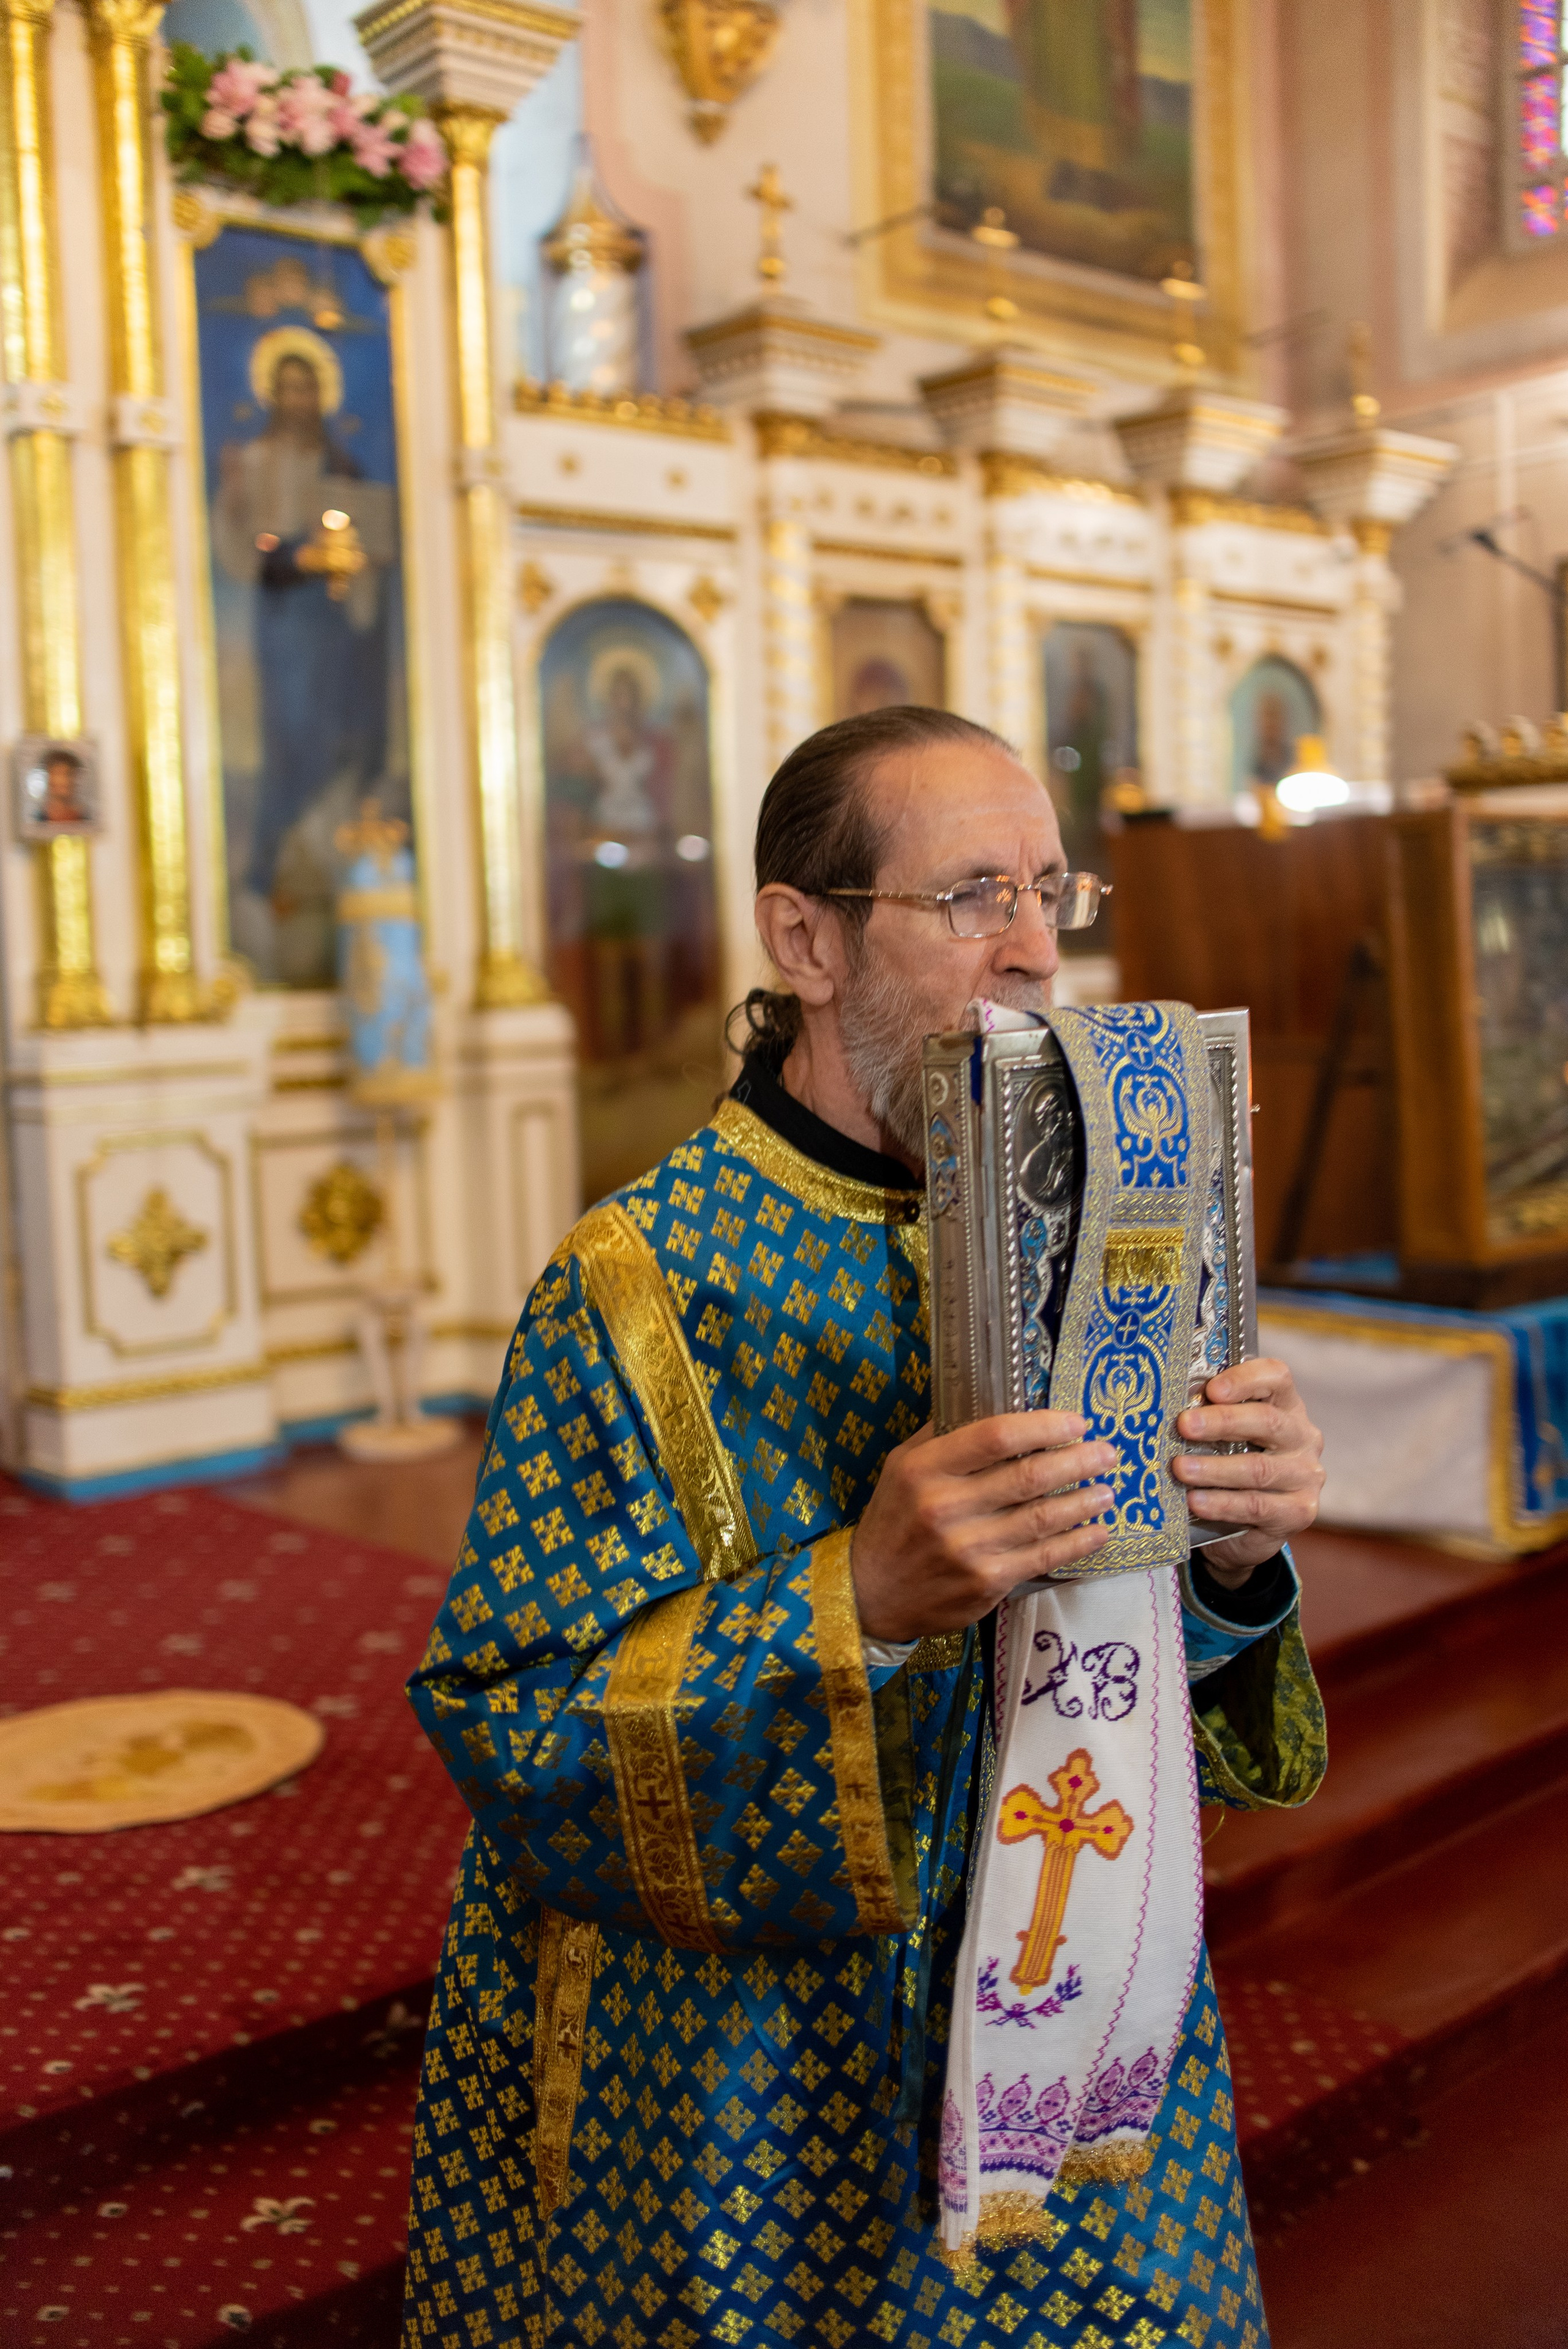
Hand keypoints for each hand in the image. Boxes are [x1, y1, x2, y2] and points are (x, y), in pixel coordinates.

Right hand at [852, 1413, 1117, 1641]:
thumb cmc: (893, 1521)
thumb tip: (995, 1404)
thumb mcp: (902, 1467)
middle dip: (1077, 1461)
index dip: (1043, 1426)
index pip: (995, 1436)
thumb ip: (944, 1437)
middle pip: (1028, 1476)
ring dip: (1084, 1501)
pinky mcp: (986, 1582)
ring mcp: (968, 1548)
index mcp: (925, 1469)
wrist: (870, 1593)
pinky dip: (1077, 1542)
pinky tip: (1098, 1531)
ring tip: (1108, 1489)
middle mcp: (946, 1507)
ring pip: (1042, 1518)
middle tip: (1107, 1452)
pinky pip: (1043, 1557)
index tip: (1076, 1421)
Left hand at [1171, 1358, 1323, 1587]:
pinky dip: (1223, 1503)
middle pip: (1267, 1421)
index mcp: (1286, 1405)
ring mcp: (1305, 1475)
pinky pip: (1258, 1506)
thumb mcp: (1226, 1435)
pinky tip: (1196, 1501)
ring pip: (1259, 1469)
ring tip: (1180, 1469)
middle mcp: (1302, 1436)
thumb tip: (1164, 1404)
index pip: (1276, 1378)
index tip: (1211, 1389)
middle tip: (1184, 1425)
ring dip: (1214, 1469)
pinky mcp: (1299, 1511)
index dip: (1245, 1379)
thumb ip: (1208, 1415)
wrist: (1249, 1526)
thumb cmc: (1232, 1465)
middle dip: (1222, 1422)